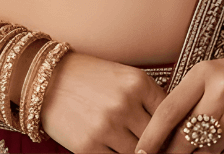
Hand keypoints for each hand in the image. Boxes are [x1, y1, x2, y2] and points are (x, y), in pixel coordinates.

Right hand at [41, 51, 166, 152]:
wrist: (49, 81)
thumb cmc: (91, 78)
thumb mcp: (124, 76)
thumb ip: (147, 99)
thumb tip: (172, 126)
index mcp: (138, 82)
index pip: (170, 115)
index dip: (174, 129)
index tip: (175, 136)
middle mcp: (125, 104)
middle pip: (156, 139)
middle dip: (159, 146)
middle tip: (158, 147)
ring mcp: (106, 127)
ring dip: (139, 152)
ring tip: (137, 146)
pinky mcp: (88, 147)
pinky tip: (118, 149)